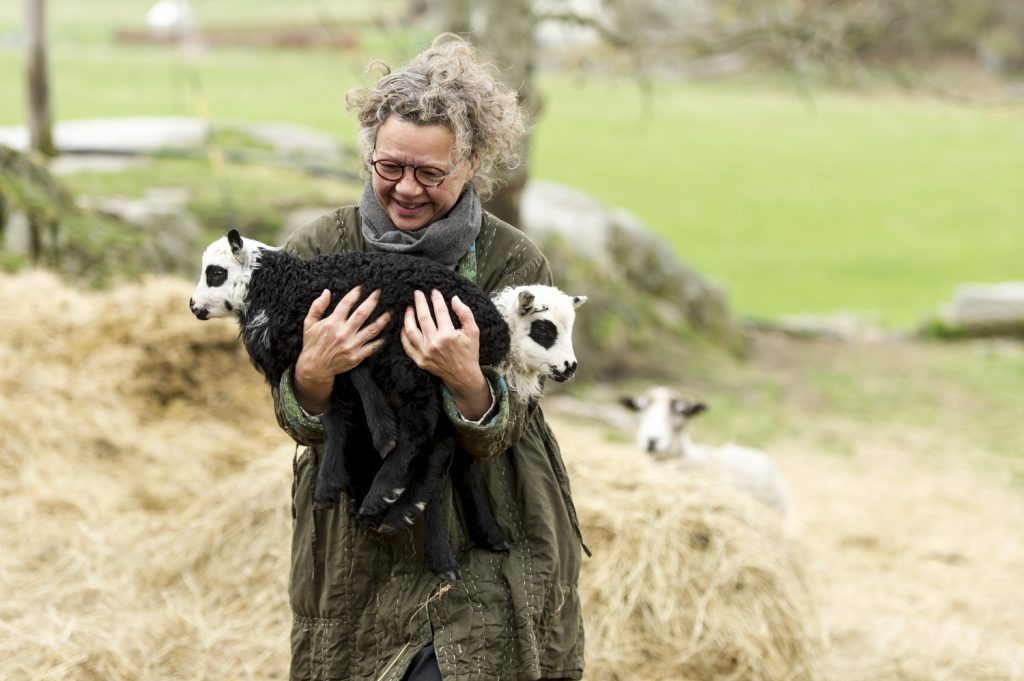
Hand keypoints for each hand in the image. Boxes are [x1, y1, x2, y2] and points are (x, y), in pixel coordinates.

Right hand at [294, 287, 389, 413]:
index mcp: (332, 323)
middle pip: (362, 314)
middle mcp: (343, 333)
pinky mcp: (356, 357)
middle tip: (379, 293)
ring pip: (371, 330)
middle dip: (372, 301)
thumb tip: (327, 291)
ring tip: (389, 312)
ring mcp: (351, 345)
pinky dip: (381, 341)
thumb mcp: (309, 323)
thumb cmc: (312, 343)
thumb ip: (317, 306)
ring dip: (382, 320)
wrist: (315, 367)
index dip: (355, 294)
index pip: (346, 304)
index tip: (361, 287)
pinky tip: (387, 334)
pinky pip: (372, 347)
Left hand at [401, 289, 490, 418]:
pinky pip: (407, 345)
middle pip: (423, 317)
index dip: (436, 299)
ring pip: (410, 330)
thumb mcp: (473, 332)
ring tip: (409, 308)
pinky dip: (404, 334)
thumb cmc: (469, 352)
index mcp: (448, 335)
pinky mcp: (419, 360)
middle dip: (419, 302)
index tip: (434, 291)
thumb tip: (454, 299)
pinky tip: (405, 326)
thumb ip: (465, 313)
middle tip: (417, 293)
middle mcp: (435, 343)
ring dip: (408, 317)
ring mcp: (425, 353)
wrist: (463, 375)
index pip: (440, 311)